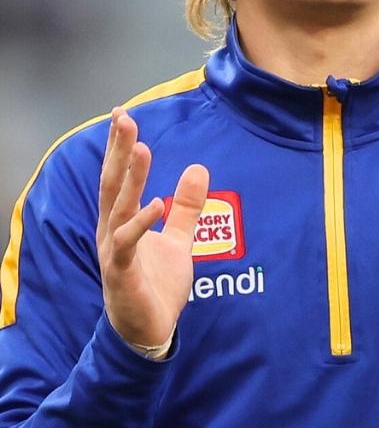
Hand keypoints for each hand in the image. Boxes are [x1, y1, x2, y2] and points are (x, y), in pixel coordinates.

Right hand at [97, 108, 208, 347]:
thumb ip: (187, 207)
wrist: (150, 330)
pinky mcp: (122, 274)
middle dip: (118, 151)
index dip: (120, 148)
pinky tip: (156, 204)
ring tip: (140, 148)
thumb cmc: (157, 284)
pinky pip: (128, 244)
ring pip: (119, 208)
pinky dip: (141, 223)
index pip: (119, 178)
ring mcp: (114, 252)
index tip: (123, 115)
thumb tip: (198, 168)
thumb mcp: (179, 239)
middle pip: (113, 185)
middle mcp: (112, 232)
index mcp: (123, 222)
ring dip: (130, 179)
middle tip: (123, 118)